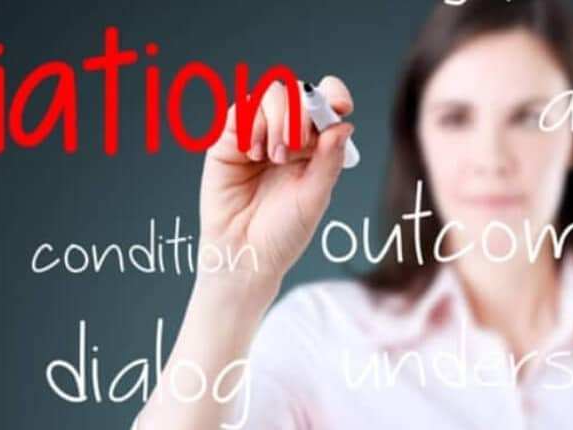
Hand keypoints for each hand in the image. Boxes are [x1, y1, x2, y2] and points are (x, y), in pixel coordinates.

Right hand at [196, 75, 354, 296]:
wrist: (245, 254)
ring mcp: (256, 134)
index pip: (325, 101)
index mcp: (314, 145)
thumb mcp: (315, 197)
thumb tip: (344, 126)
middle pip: (297, 92)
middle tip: (298, 145)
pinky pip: (240, 111)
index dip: (332, 94)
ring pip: (270, 94)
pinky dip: (252, 124)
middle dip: (302, 111)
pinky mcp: (228, 140)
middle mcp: (286, 133)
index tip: (339, 106)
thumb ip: (329, 161)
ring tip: (274, 157)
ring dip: (278, 120)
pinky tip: (254, 153)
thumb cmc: (283, 232)